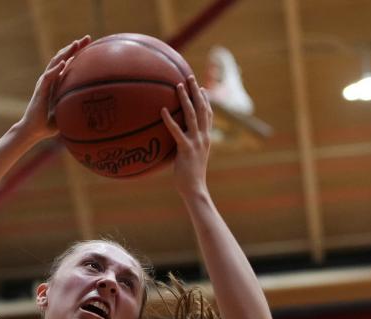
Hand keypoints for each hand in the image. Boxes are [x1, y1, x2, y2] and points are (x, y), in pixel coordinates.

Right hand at [16, 35, 91, 140]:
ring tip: (75, 44)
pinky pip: (48, 77)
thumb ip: (76, 104)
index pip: (68, 63)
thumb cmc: (49, 123)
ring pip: (54, 63)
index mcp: (57, 82)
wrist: (33, 130)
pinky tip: (62, 63)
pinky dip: (55, 69)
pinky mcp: (40, 91)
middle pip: (62, 58)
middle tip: (87, 37)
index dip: (78, 52)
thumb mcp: (67, 110)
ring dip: (65, 53)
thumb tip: (96, 108)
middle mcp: (50, 79)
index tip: (91, 43)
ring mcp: (44, 84)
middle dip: (75, 47)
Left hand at [161, 76, 212, 195]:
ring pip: (192, 115)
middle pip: (202, 108)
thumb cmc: (190, 176)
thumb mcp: (191, 158)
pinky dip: (170, 120)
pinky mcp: (186, 149)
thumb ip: (187, 147)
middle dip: (197, 91)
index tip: (201, 88)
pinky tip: (162, 110)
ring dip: (185, 98)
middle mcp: (203, 137)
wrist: (195, 189)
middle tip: (190, 77)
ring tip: (178, 85)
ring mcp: (196, 142)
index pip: (208, 115)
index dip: (206, 100)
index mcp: (206, 138)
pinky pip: (177, 131)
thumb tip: (177, 143)